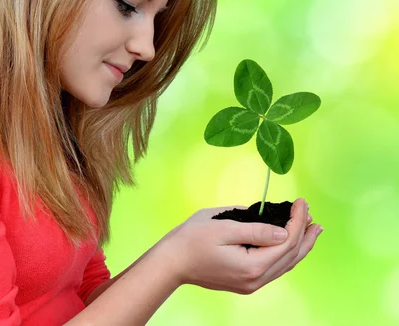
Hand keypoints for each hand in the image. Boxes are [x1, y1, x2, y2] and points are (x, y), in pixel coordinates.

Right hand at [164, 198, 320, 294]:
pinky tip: (288, 244)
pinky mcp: (245, 282)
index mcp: (252, 266)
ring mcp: (250, 284)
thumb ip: (256, 230)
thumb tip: (284, 232)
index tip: (301, 202)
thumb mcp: (223, 227)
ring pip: (285, 265)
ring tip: (311, 230)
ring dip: (299, 246)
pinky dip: (286, 253)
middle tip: (314, 216)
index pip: (286, 242)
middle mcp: (255, 280)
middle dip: (305, 234)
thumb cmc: (192, 239)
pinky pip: (274, 268)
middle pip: (291, 256)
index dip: (297, 221)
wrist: (172, 262)